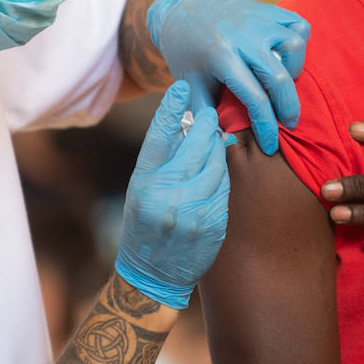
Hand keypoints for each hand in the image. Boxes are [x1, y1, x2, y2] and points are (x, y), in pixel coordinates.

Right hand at [115, 81, 231, 308]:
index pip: (158, 137)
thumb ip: (160, 160)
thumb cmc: (143, 225)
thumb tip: (182, 124)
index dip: (170, 109)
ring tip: (214, 141)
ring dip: (217, 150)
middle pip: (194, 147)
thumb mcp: (140, 190)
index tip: (180, 88)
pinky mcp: (212, 224)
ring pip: (216, 166)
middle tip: (209, 115)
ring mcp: (191, 212)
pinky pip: (224, 189)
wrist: (152, 275)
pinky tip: (218, 172)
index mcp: (143, 184)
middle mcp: (165, 196)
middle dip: (205, 127)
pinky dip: (222, 177)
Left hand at [147, 0, 309, 155]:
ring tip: (283, 82)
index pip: (254, 98)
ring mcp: (257, 18)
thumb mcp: (189, 85)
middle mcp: (242, 36)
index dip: (266, 127)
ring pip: (295, 46)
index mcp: (220, 56)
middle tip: (288, 123)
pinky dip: (300, 42)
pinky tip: (286, 57)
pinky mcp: (267, 9)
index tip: (270, 145)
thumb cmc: (187, 54)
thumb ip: (205, 114)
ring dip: (295, 70)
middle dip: (288, 108)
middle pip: (279, 77)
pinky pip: (298, 24)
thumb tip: (225, 143)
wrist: (183, 12)